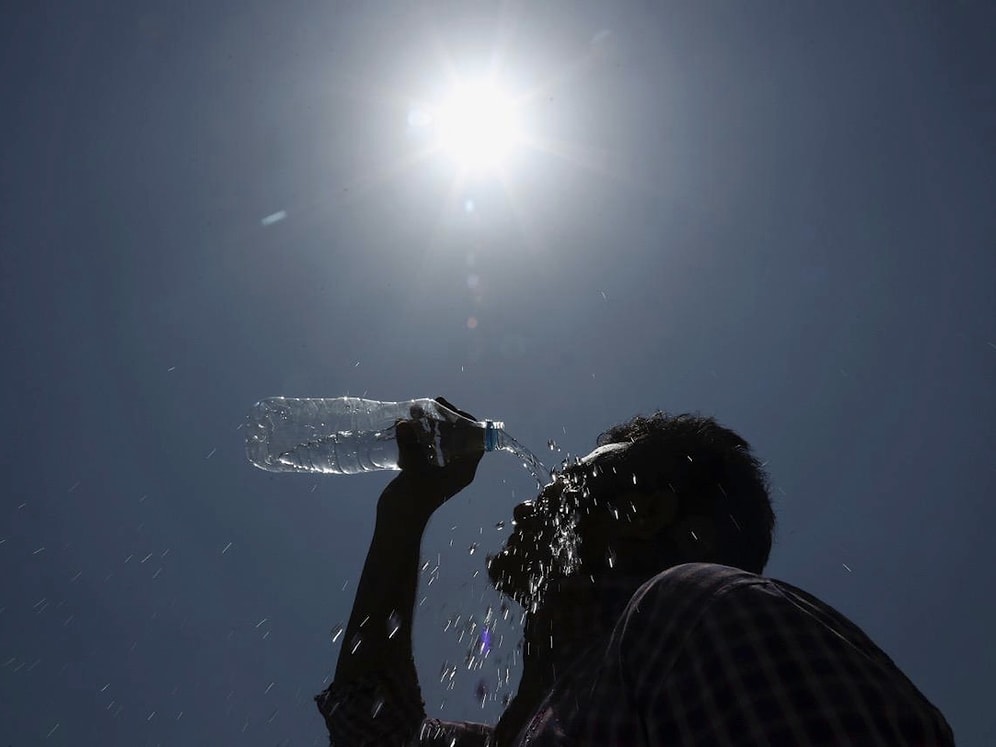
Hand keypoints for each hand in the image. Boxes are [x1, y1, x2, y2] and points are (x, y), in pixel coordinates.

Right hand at [380, 397, 484, 518]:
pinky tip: (406, 422)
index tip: (452, 409)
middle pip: (459, 435)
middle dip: (446, 418)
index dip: (468, 422)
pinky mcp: (424, 466)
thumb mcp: (413, 474)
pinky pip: (427, 444)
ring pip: (441, 437)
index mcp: (464, 470)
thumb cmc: (412, 503)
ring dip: (430, 423)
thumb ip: (410, 448)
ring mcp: (439, 466)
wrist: (396, 523)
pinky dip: (419, 432)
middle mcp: (456, 466)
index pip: (477, 440)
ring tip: (415, 409)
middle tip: (432, 404)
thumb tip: (404, 424)